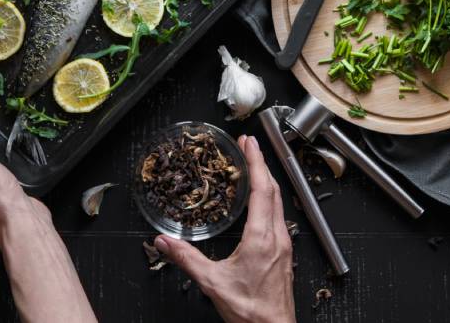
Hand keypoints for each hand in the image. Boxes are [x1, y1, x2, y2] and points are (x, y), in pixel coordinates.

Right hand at [154, 135, 295, 322]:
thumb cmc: (251, 312)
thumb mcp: (213, 283)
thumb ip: (187, 259)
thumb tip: (165, 242)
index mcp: (262, 238)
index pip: (262, 189)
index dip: (256, 162)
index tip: (250, 144)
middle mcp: (278, 237)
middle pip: (274, 190)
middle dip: (262, 163)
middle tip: (249, 146)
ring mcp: (284, 244)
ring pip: (279, 201)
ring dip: (267, 180)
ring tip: (254, 166)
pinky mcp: (284, 253)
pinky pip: (279, 214)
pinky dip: (269, 197)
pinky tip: (261, 200)